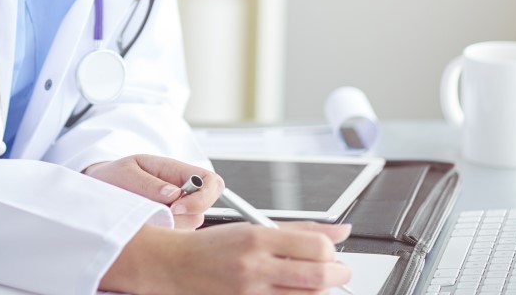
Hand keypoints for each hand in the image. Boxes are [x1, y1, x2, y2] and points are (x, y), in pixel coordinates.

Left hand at [83, 154, 222, 228]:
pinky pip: (176, 239)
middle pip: (203, 210)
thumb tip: (174, 194)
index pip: (211, 182)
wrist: (100, 188)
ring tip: (144, 217)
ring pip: (190, 227)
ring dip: (170, 227)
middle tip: (155, 215)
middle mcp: (182, 193)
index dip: (203, 197)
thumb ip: (149, 183)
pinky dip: (161, 236)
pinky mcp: (169, 229)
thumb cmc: (114, 176)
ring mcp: (178, 213)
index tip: (177, 208)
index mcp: (176, 171)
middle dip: (183, 218)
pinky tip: (145, 227)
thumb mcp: (126, 172)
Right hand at [102, 220, 352, 294]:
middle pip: (318, 277)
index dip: (331, 252)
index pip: (315, 247)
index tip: (331, 252)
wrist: (176, 266)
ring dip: (319, 289)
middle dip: (338, 274)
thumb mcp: (253, 228)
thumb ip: (299, 230)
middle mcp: (255, 267)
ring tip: (313, 281)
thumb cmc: (213, 246)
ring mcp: (251, 293)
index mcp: (256, 239)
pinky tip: (292, 290)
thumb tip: (340, 231)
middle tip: (339, 270)